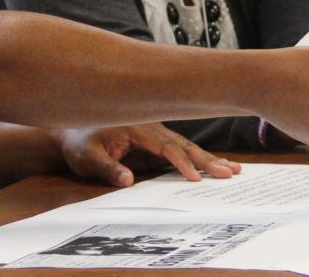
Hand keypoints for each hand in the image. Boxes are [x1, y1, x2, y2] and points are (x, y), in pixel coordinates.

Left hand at [54, 123, 240, 186]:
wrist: (74, 130)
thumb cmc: (79, 141)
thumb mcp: (86, 156)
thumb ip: (107, 168)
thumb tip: (127, 181)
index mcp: (137, 128)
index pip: (165, 147)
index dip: (181, 162)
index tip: (195, 178)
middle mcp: (152, 128)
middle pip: (183, 145)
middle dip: (207, 159)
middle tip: (231, 172)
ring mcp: (156, 134)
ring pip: (186, 147)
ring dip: (209, 159)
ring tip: (234, 169)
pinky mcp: (156, 143)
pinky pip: (180, 151)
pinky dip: (198, 159)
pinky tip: (217, 165)